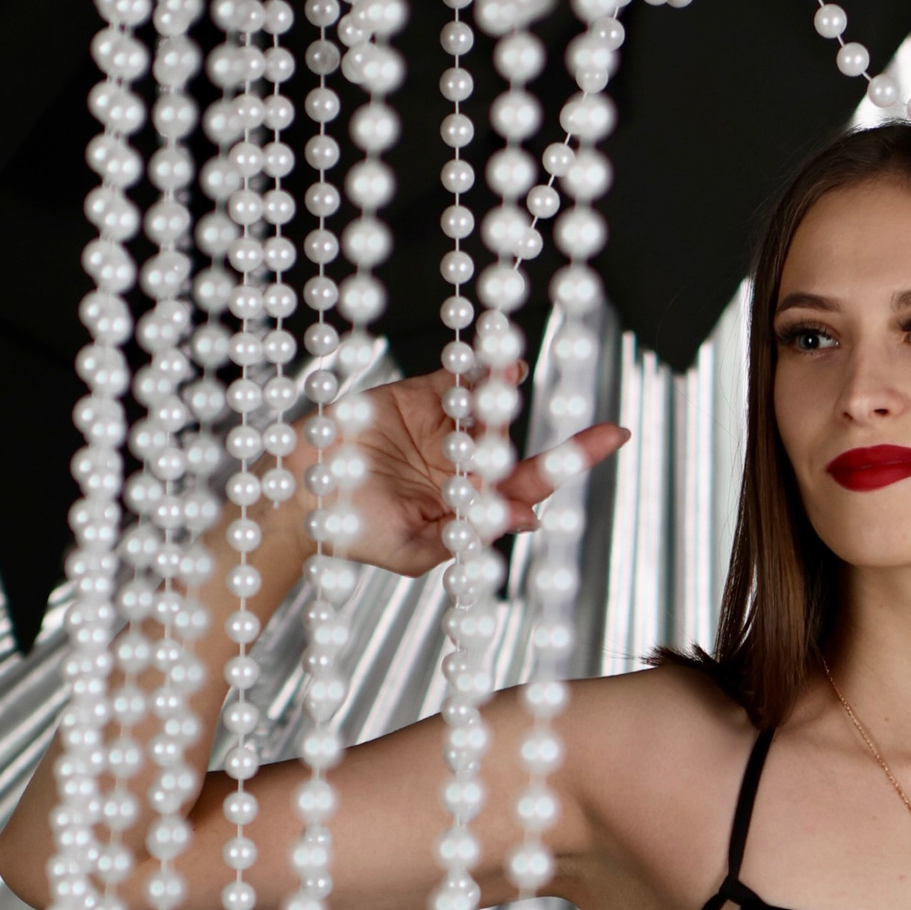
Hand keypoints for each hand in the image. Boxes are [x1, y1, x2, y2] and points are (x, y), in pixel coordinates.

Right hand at [311, 366, 629, 574]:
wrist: (296, 498)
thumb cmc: (352, 534)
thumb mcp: (414, 547)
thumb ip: (469, 533)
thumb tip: (528, 517)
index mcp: (470, 508)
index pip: (530, 489)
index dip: (570, 465)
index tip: (614, 437)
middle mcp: (465, 470)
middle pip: (520, 450)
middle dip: (562, 443)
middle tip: (606, 433)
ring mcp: (444, 433)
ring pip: (491, 411)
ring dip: (510, 393)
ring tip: (523, 374)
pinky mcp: (417, 400)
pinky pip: (457, 382)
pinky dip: (478, 371)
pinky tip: (498, 361)